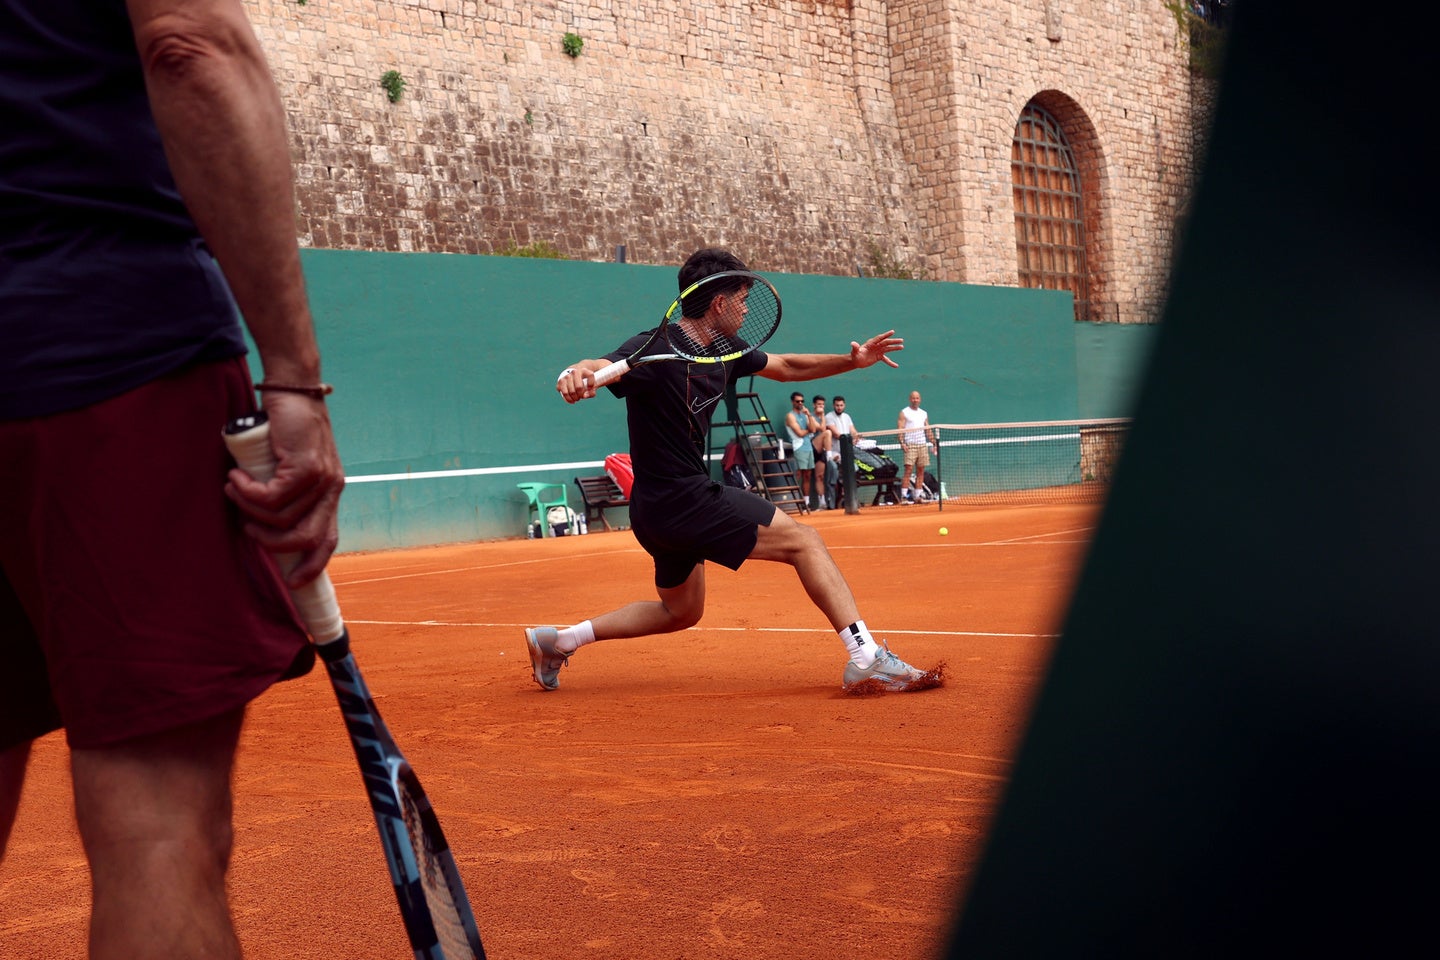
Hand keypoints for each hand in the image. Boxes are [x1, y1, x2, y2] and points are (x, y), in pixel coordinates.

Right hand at [225, 391, 343, 586]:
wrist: (293, 388)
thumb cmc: (283, 428)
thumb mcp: (286, 467)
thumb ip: (282, 491)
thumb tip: (258, 521)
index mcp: (330, 494)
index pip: (328, 540)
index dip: (313, 565)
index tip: (295, 584)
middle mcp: (332, 489)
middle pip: (306, 538)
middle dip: (271, 543)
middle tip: (247, 527)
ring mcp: (322, 478)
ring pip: (283, 518)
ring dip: (250, 511)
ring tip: (234, 491)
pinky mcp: (306, 465)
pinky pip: (272, 496)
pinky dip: (248, 492)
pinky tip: (236, 477)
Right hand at [556, 363, 599, 402]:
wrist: (574, 373)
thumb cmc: (584, 381)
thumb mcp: (592, 384)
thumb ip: (592, 391)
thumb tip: (584, 396)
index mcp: (584, 370)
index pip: (590, 375)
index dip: (591, 384)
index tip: (591, 388)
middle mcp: (574, 372)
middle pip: (579, 387)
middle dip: (581, 395)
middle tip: (582, 396)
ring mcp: (566, 376)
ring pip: (571, 391)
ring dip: (575, 398)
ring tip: (577, 398)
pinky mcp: (560, 381)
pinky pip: (564, 393)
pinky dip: (568, 399)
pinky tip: (572, 400)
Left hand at [851, 330, 903, 368]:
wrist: (856, 361)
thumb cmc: (855, 356)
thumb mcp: (855, 352)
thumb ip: (855, 348)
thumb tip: (852, 343)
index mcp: (871, 343)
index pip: (880, 338)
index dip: (886, 335)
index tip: (892, 332)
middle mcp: (876, 346)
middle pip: (886, 342)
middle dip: (893, 342)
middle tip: (901, 340)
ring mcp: (878, 351)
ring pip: (888, 349)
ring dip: (894, 348)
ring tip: (902, 347)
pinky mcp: (879, 357)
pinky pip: (886, 359)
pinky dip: (890, 362)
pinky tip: (896, 366)